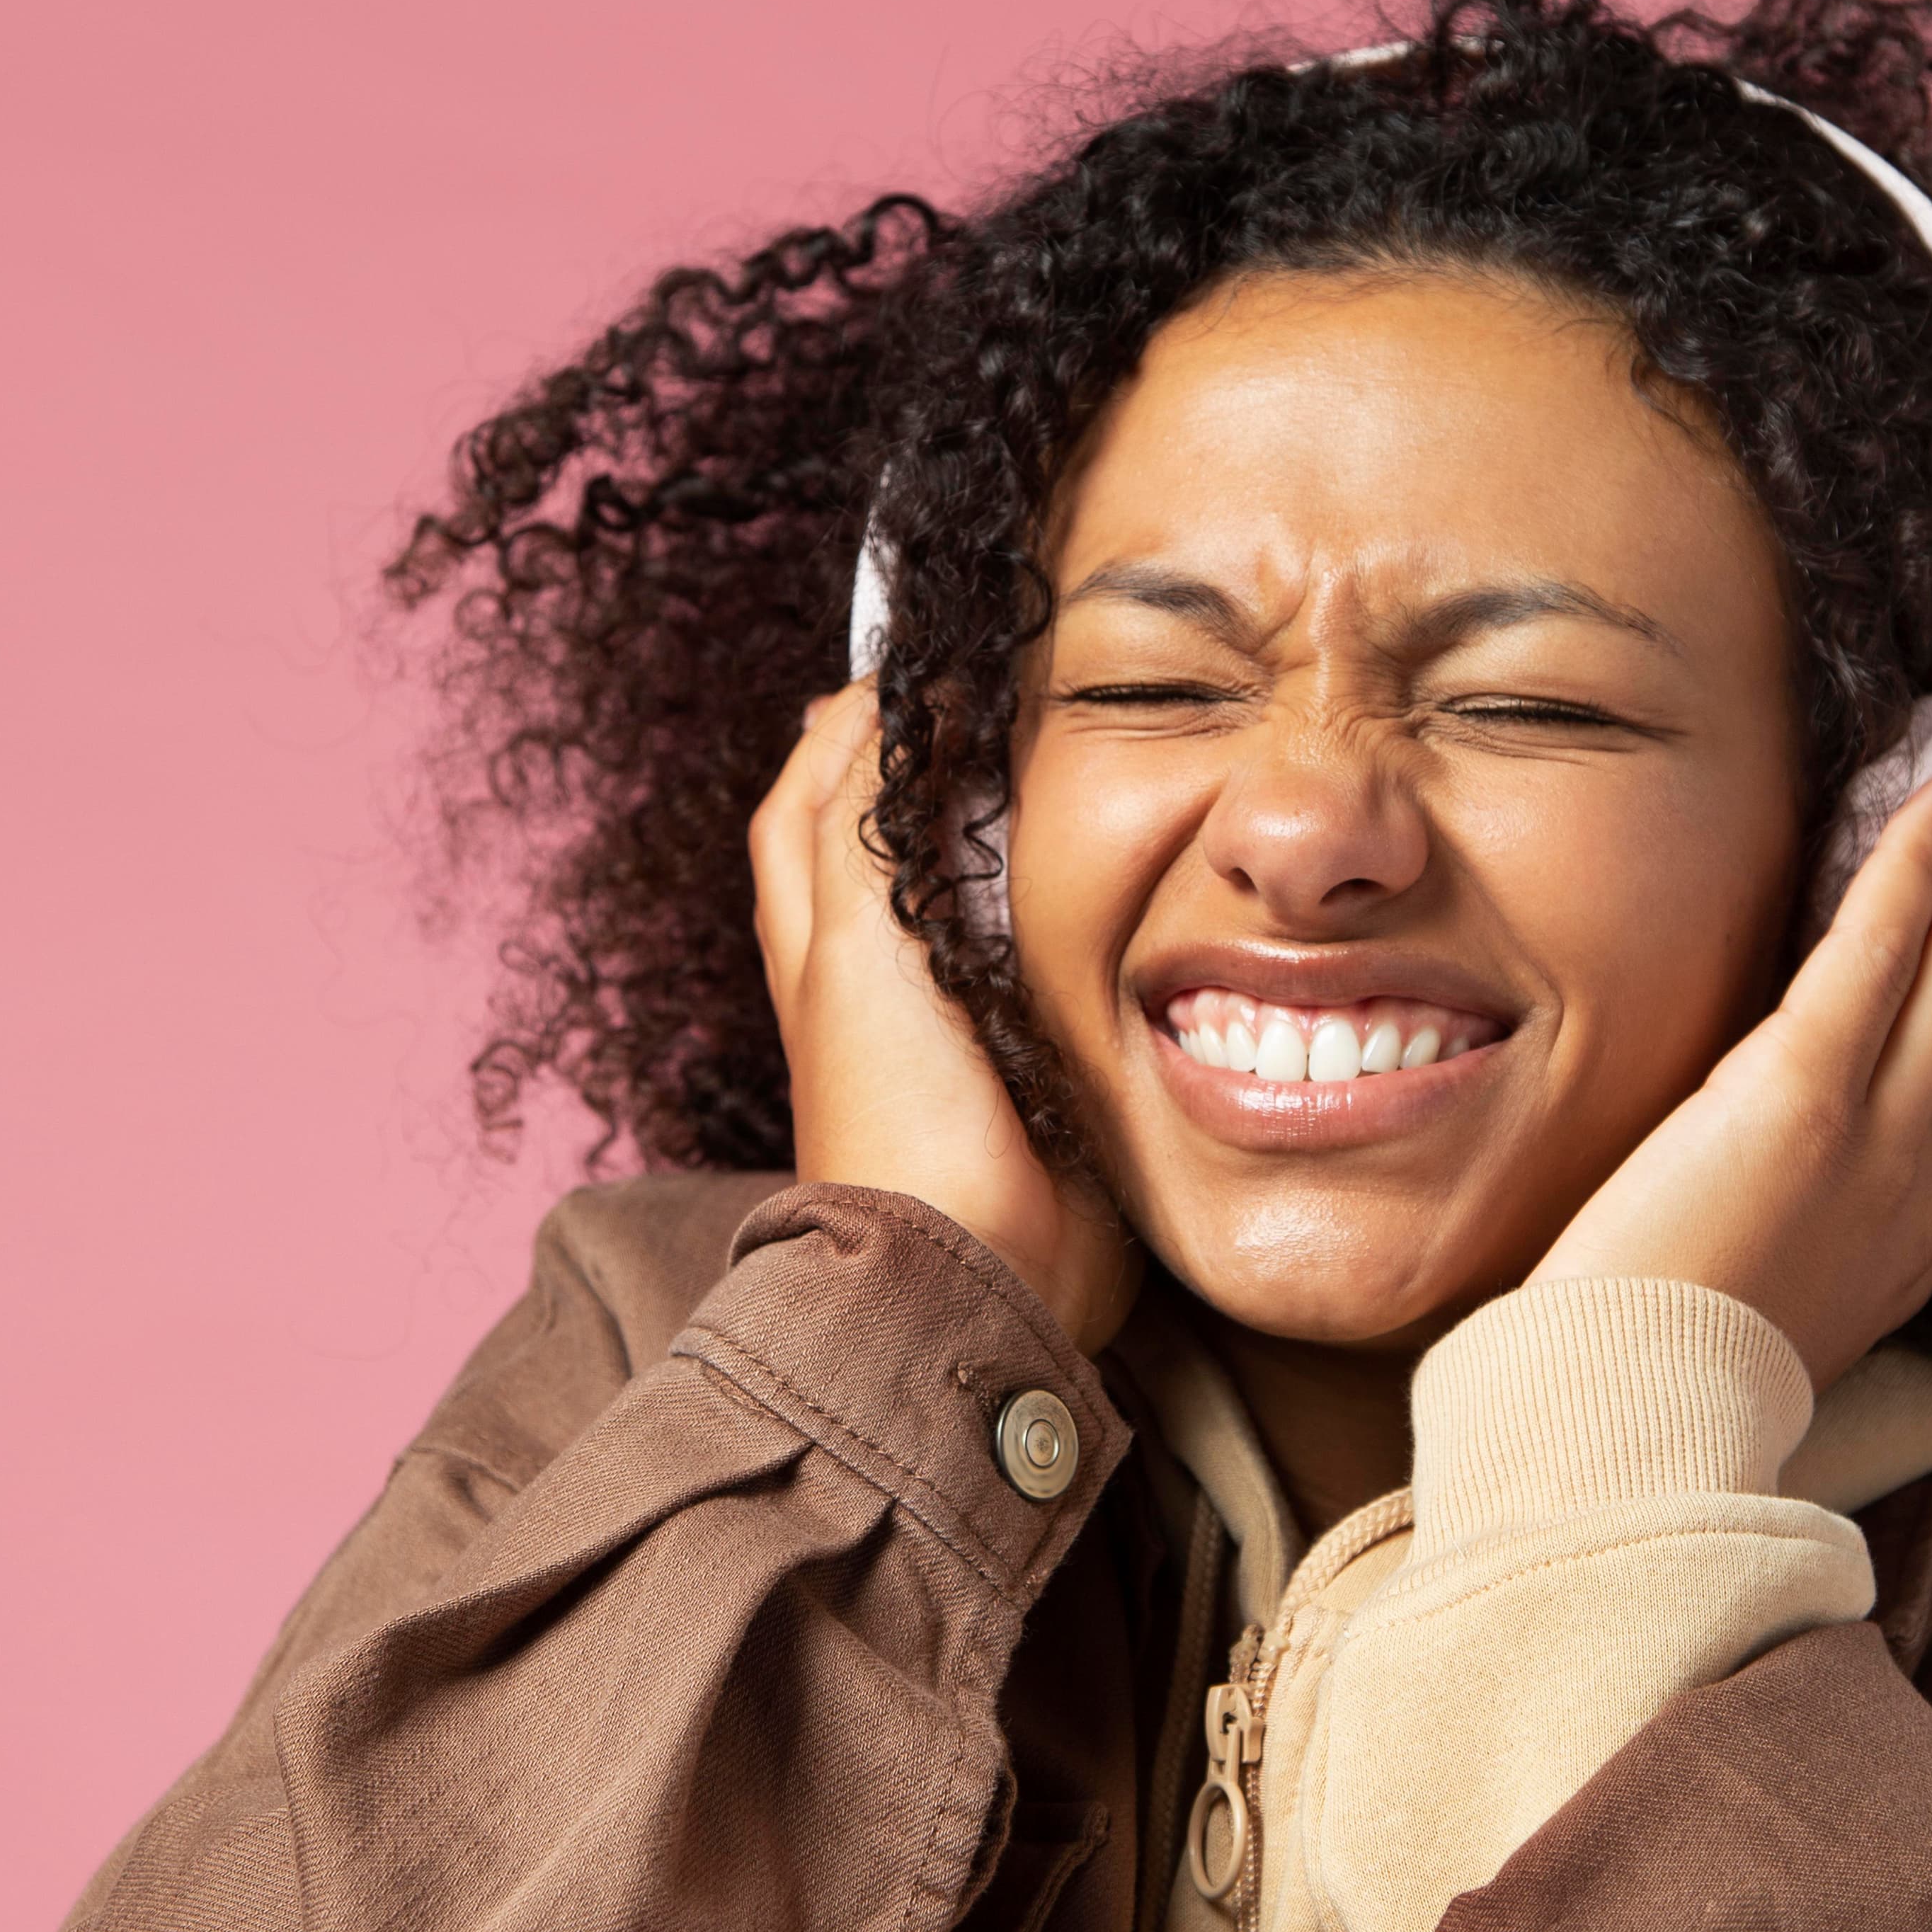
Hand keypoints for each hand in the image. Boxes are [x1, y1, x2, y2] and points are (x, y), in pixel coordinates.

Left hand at [749, 686, 1136, 1356]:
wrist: (971, 1272)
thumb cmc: (894, 1114)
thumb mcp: (855, 948)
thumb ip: (863, 832)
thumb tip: (887, 713)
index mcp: (815, 943)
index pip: (812, 798)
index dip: (853, 724)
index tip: (921, 658)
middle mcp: (876, 976)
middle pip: (883, 837)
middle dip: (927, 762)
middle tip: (1002, 694)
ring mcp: (954, 1019)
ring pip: (969, 892)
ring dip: (1006, 828)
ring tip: (1068, 759)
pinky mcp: (1030, 1060)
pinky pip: (1044, 956)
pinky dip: (1069, 905)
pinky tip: (1119, 876)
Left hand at [1532, 725, 1931, 1389]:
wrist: (1627, 1435)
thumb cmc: (1666, 1383)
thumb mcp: (1788, 1318)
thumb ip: (1818, 1248)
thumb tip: (1792, 1194)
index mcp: (1922, 1249)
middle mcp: (1927, 1191)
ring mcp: (1878, 1143)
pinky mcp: (1801, 1101)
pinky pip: (1878, 963)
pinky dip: (1915, 876)